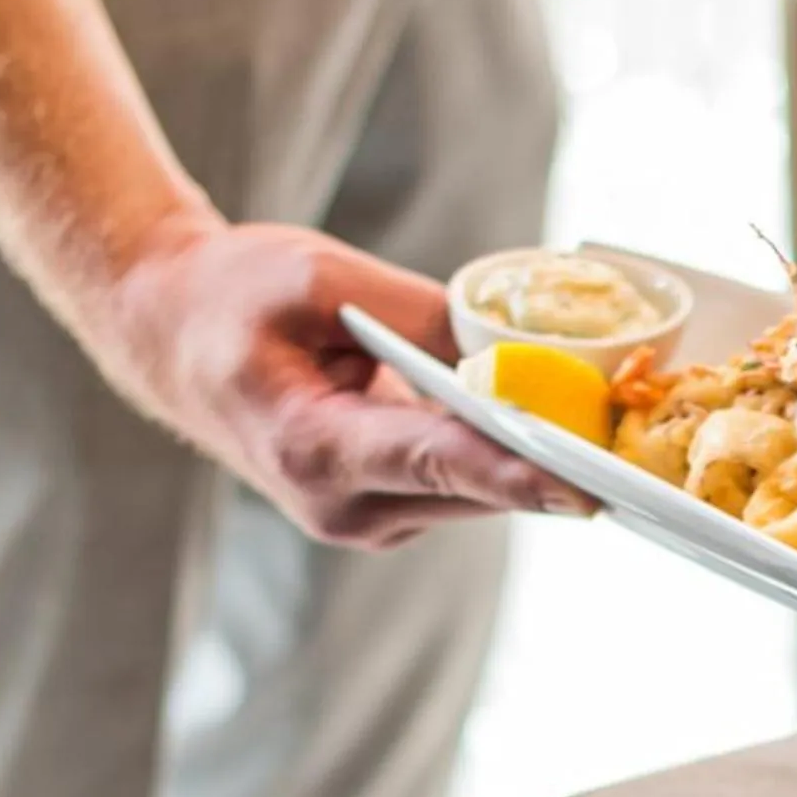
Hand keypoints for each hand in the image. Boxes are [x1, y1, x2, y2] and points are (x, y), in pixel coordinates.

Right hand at [101, 213, 593, 547]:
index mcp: (313, 447)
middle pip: (476, 485)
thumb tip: (510, 353)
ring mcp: (363, 519)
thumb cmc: (233, 295)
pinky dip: (494, 451)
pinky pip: (461, 482)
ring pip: (477, 489)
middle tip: (627, 429)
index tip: (585, 488)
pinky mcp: (384, 511)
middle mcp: (341, 505)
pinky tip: (526, 414)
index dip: (517, 474)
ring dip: (526, 454)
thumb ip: (418, 317)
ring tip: (584, 411)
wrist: (170, 335)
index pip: (437, 463)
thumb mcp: (320, 276)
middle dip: (548, 457)